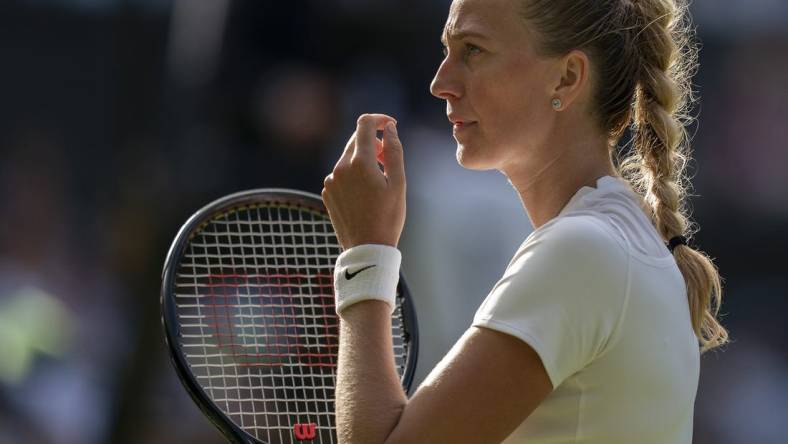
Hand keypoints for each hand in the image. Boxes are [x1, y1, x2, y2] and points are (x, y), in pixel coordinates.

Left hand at [322, 113, 405, 249]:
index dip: (379, 119)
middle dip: (374, 143)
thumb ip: (394, 151)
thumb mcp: (398, 183)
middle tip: (389, 161)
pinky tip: (365, 195)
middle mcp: (340, 168)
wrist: (366, 249)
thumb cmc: (387, 218)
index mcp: (359, 163)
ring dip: (364, 160)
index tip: (390, 126)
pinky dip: (354, 174)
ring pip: (348, 157)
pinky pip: (341, 173)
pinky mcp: (327, 192)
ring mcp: (331, 180)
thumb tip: (390, 128)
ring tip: (378, 182)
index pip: (365, 124)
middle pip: (356, 140)